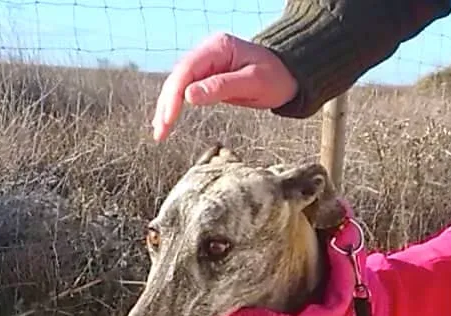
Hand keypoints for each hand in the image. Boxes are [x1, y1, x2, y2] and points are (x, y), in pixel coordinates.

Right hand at [152, 32, 297, 140]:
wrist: (291, 74)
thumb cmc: (277, 76)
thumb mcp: (253, 83)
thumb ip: (221, 87)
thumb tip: (189, 97)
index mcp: (218, 48)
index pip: (187, 70)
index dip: (174, 95)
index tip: (168, 118)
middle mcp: (208, 52)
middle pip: (178, 78)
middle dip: (166, 104)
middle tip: (160, 131)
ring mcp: (206, 64)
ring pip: (178, 85)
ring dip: (166, 107)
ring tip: (159, 131)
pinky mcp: (208, 77)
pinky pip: (186, 90)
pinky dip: (175, 106)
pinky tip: (167, 121)